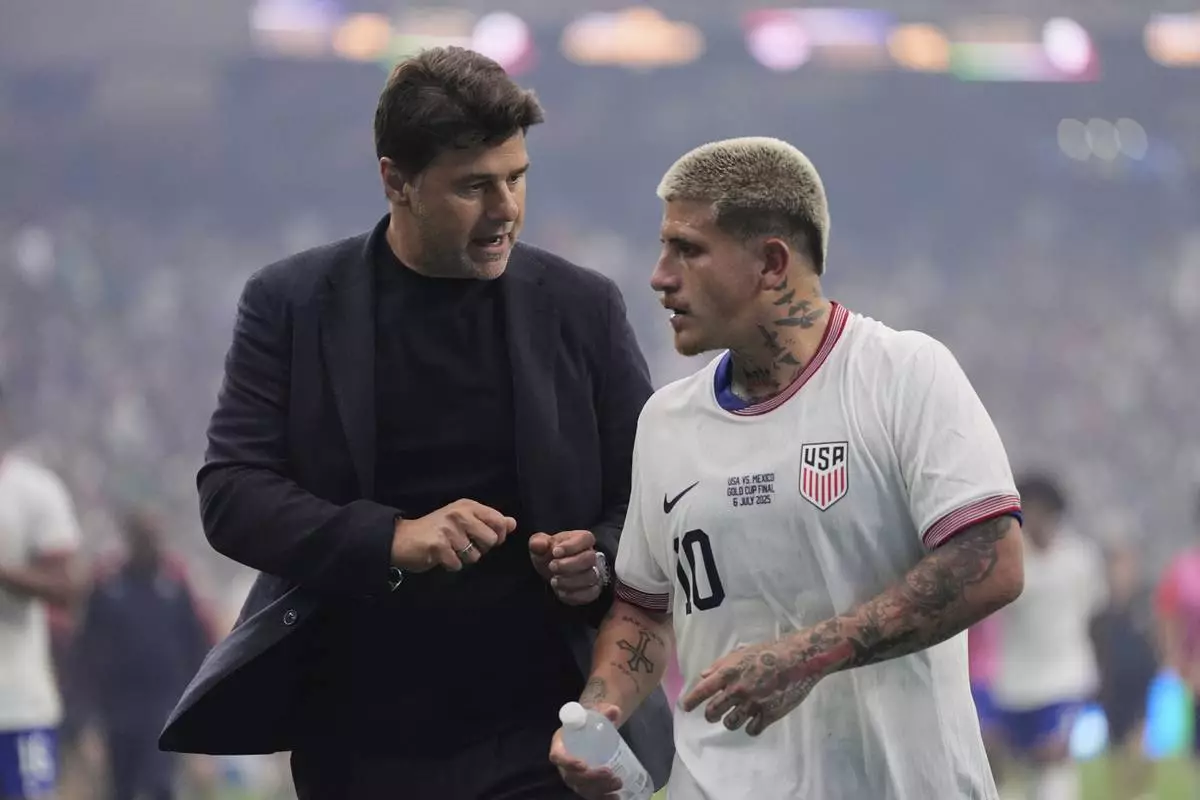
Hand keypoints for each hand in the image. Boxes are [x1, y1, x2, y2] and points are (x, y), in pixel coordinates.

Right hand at [391, 499, 515, 572]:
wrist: (402, 539)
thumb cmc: (437, 530)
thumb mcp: (464, 520)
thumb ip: (489, 521)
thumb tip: (512, 523)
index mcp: (468, 506)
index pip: (499, 521)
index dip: (498, 536)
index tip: (484, 538)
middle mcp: (459, 514)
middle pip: (491, 541)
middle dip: (480, 549)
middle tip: (462, 545)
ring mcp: (448, 529)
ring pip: (475, 556)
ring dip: (463, 559)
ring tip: (449, 549)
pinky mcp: (438, 545)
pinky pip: (458, 565)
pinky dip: (450, 565)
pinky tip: (440, 556)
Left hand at [530, 530, 602, 605]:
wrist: (552, 571)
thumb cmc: (549, 554)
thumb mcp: (540, 545)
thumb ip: (538, 542)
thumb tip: (539, 544)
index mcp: (582, 540)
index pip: (586, 538)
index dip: (571, 546)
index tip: (555, 552)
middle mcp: (591, 555)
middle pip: (589, 559)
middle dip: (569, 564)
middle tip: (552, 566)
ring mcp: (594, 573)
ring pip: (591, 577)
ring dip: (570, 581)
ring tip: (554, 581)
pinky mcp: (592, 590)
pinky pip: (590, 594)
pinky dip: (575, 595)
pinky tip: (560, 592)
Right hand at [549, 703, 624, 798]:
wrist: (595, 731)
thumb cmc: (591, 722)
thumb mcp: (596, 714)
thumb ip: (604, 711)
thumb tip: (615, 711)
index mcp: (561, 744)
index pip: (557, 756)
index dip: (568, 762)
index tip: (583, 764)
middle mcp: (564, 764)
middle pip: (572, 776)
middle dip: (591, 778)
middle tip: (610, 773)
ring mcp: (575, 777)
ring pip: (583, 788)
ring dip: (600, 789)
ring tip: (618, 782)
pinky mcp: (585, 785)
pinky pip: (591, 795)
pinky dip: (603, 798)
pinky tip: (616, 798)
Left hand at [681, 639, 822, 736]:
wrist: (798, 659)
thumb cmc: (768, 652)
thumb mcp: (741, 652)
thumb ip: (720, 665)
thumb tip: (703, 675)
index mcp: (728, 673)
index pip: (702, 691)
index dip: (691, 701)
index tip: (685, 707)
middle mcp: (737, 690)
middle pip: (713, 712)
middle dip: (711, 714)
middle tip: (714, 713)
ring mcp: (753, 704)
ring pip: (730, 724)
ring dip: (730, 721)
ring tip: (736, 715)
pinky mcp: (768, 715)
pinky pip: (752, 730)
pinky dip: (750, 726)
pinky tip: (754, 720)